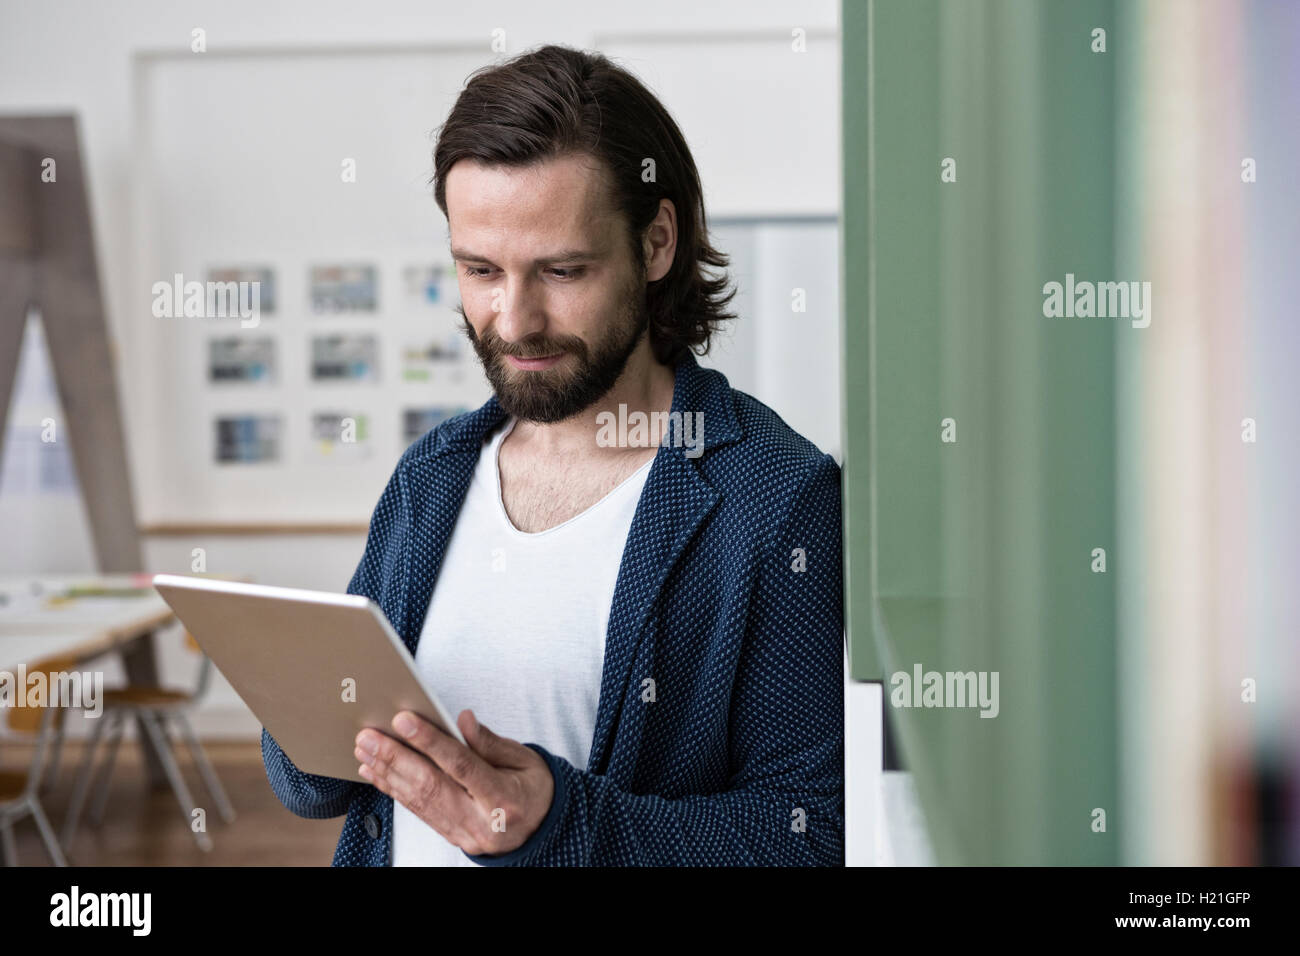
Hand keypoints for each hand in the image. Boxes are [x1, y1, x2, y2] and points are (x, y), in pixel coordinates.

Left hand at [354, 709, 553, 856]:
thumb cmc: (535, 788)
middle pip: (431, 786)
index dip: (430, 742)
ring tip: (365, 750)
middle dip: (395, 758)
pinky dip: (393, 790)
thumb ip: (491, 742)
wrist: (544, 830)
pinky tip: (376, 773)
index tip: (403, 720)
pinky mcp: (451, 837)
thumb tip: (462, 720)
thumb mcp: (525, 760)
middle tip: (369, 736)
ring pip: (418, 800)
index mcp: (504, 799)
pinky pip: (417, 812)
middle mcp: (481, 821)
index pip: (461, 766)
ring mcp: (464, 833)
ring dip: (387, 773)